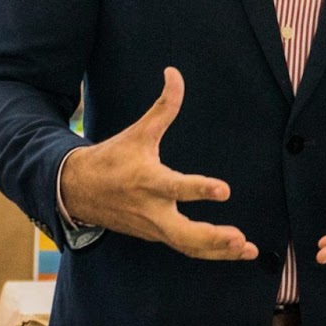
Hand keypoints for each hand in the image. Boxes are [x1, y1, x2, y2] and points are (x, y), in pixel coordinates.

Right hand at [61, 67, 258, 261]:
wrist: (78, 191)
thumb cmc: (112, 159)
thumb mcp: (138, 132)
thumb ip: (163, 106)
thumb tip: (174, 72)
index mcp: (148, 180)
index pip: (176, 187)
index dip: (200, 189)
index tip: (224, 190)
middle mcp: (152, 209)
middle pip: (184, 234)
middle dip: (212, 238)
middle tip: (239, 238)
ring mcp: (154, 227)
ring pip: (188, 247)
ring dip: (218, 251)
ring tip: (248, 249)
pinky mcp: (156, 236)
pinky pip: (185, 248)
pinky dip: (210, 252)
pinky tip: (234, 251)